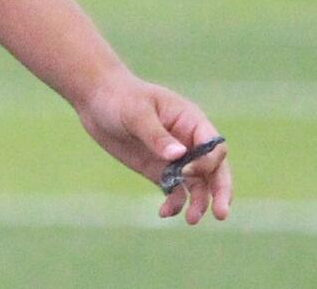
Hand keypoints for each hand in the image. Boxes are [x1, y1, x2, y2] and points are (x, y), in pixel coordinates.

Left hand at [74, 69, 231, 223]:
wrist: (95, 100)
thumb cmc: (118, 97)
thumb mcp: (136, 113)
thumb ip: (157, 135)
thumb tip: (180, 156)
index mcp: (190, 120)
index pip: (213, 146)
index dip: (206, 162)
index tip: (185, 170)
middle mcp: (188, 141)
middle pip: (215, 169)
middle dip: (220, 192)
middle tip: (221, 214)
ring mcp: (175, 158)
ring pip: (198, 185)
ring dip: (199, 203)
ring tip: (190, 220)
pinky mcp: (160, 170)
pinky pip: (176, 191)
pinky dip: (175, 203)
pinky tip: (164, 212)